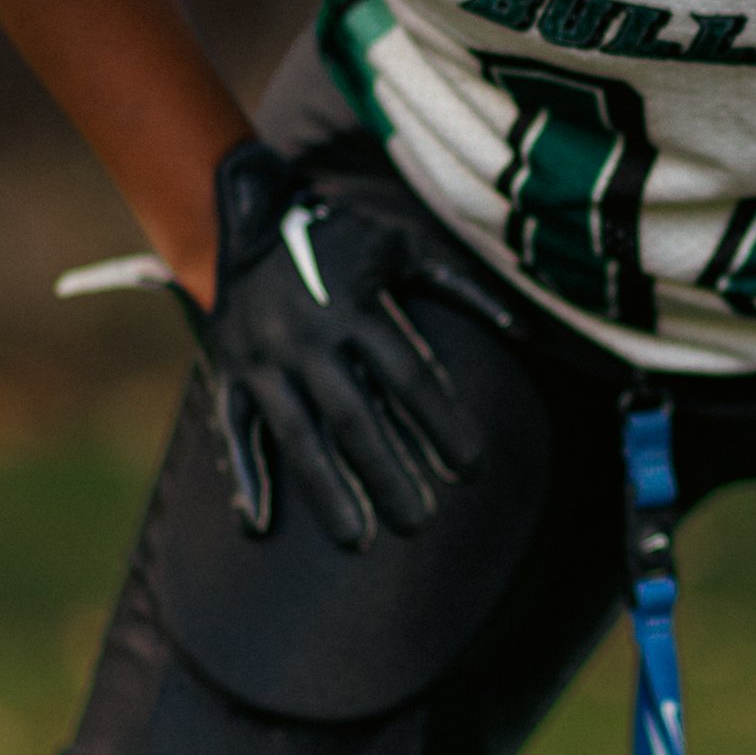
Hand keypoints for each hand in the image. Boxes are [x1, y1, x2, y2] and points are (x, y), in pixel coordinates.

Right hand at [179, 142, 513, 550]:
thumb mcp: (405, 242)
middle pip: (354, 419)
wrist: (241, 213)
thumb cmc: (338, 231)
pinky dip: (244, 475)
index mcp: (357, 307)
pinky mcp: (232, 372)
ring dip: (326, 490)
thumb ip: (462, 287)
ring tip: (357, 541)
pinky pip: (235, 429)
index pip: (409, 378)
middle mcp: (309, 339)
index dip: (443, 426)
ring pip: (298, 435)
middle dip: (387, 474)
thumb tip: (523, 332)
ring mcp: (265, 359)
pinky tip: (259, 525)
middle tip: (419, 525)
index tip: (473, 470)